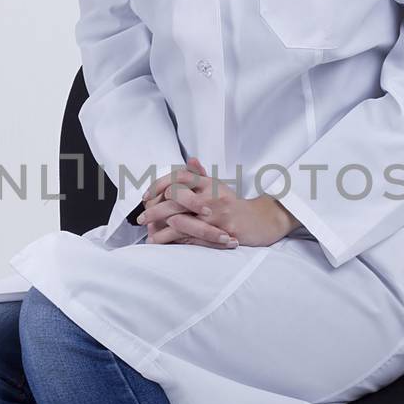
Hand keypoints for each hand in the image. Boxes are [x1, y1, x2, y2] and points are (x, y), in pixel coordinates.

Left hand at [134, 156, 299, 247]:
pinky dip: (174, 241)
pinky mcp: (220, 231)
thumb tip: (189, 160)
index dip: (159, 185)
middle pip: (175, 198)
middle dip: (154, 210)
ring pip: (180, 220)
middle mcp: (211, 195)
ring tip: (149, 235)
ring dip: (161, 229)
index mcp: (209, 182)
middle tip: (141, 219)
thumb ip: (202, 175)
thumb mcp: (219, 186)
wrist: (262, 221)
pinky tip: (164, 244)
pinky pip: (191, 237)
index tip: (146, 197)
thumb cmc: (235, 205)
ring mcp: (216, 214)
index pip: (179, 177)